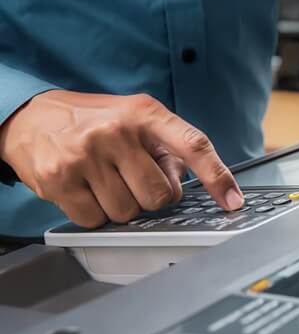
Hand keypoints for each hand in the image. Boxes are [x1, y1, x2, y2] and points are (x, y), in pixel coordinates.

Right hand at [0, 90, 243, 227]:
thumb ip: (165, 148)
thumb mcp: (134, 120)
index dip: (218, 176)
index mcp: (145, 113)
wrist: (30, 117)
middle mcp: (117, 131)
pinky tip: (86, 190)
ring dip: (122, 206)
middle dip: (153, 197)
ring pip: (129, 212)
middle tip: (134, 180)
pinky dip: (95, 214)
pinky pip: (96, 220)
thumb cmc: (92, 121)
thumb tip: (185, 182)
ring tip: (105, 181)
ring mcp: (87, 155)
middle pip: (160, 195)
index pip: (193, 145)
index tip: (233, 201)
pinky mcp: (60, 180)